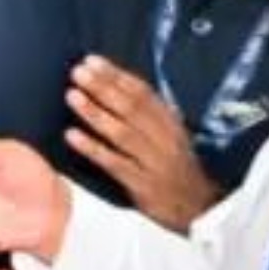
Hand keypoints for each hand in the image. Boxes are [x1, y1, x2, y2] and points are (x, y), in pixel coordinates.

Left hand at [65, 56, 221, 230]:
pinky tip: (71, 136)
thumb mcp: (169, 136)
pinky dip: (92, 148)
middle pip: (131, 108)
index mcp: (170, 123)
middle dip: (103, 87)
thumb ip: (147, 114)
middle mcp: (163, 138)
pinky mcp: (141, 183)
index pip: (143, 93)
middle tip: (78, 72)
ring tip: (72, 95)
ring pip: (122, 132)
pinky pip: (114, 163)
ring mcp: (153, 161)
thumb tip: (116, 84)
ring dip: (95, 113)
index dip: (117, 75)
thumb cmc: (174, 167)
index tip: (93, 60)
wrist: (196, 209)